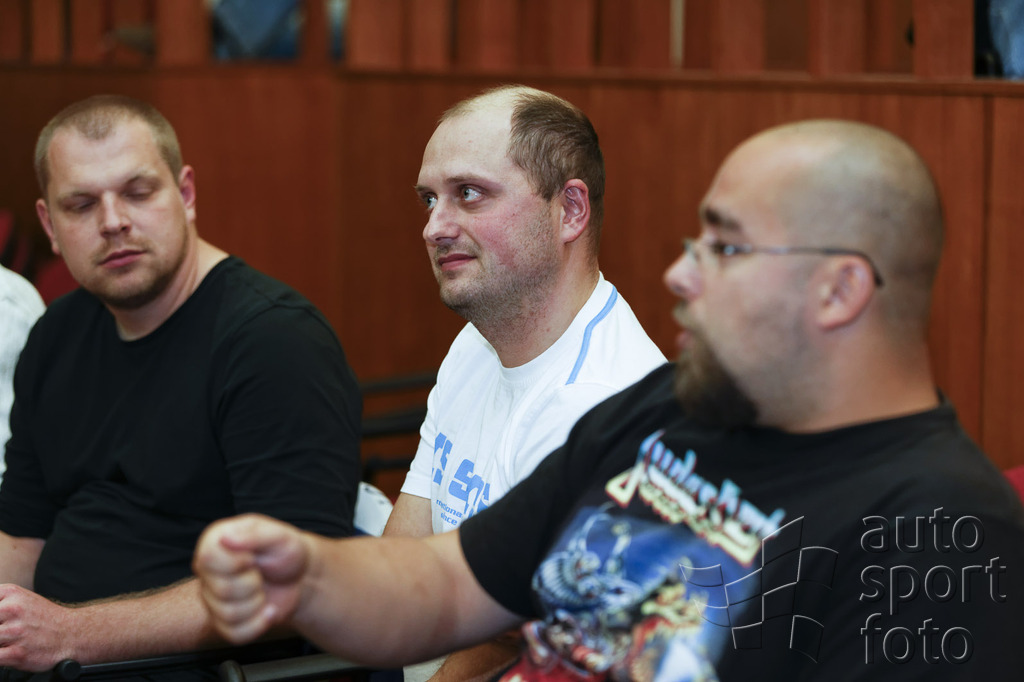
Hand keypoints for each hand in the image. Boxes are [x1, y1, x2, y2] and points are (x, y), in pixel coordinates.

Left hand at [0, 584, 72, 670]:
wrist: (72, 634)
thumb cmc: (45, 619)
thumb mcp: (21, 599)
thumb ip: (0, 604)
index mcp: (11, 593)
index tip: (1, 621)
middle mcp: (13, 609)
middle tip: (5, 632)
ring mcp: (15, 631)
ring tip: (9, 642)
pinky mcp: (17, 653)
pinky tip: (8, 652)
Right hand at [193, 514, 310, 643]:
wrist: (299, 577)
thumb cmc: (285, 551)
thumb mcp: (278, 535)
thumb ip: (254, 535)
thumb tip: (225, 538)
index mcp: (214, 543)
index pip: (208, 558)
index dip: (236, 562)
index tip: (253, 557)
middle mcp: (208, 572)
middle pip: (222, 590)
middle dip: (253, 583)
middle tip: (261, 573)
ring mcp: (213, 599)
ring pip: (230, 614)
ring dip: (258, 604)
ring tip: (263, 589)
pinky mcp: (223, 623)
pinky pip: (236, 634)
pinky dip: (259, 624)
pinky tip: (268, 610)